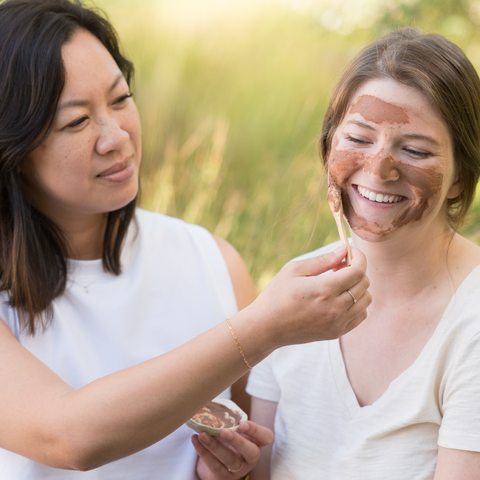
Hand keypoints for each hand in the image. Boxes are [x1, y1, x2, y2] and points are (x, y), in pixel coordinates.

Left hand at [192, 421, 273, 479]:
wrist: (216, 461)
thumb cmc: (227, 438)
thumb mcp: (233, 429)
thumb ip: (231, 419)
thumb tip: (213, 401)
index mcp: (257, 442)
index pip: (266, 437)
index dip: (256, 431)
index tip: (242, 423)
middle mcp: (250, 458)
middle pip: (251, 452)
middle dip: (237, 442)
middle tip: (223, 431)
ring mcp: (238, 470)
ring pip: (229, 460)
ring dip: (215, 446)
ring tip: (202, 434)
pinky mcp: (223, 477)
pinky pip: (213, 465)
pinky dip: (203, 452)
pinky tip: (195, 439)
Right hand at [244, 245, 370, 349]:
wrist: (266, 327)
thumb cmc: (276, 295)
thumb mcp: (294, 270)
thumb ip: (323, 260)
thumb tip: (343, 250)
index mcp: (324, 290)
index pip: (358, 271)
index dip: (359, 257)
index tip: (350, 251)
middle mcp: (335, 308)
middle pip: (364, 284)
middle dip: (356, 269)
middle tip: (339, 266)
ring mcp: (337, 323)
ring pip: (366, 300)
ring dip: (358, 287)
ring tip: (339, 283)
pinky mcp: (336, 333)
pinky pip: (360, 316)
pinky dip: (357, 304)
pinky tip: (340, 298)